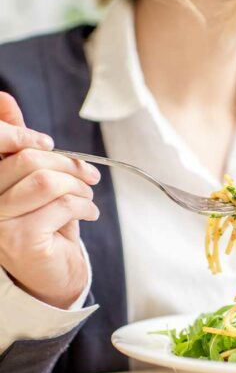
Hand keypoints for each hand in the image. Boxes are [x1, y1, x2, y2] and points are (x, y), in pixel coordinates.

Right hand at [0, 92, 100, 308]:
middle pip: (29, 160)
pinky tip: (90, 215)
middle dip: (69, 165)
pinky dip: (84, 207)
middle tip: (90, 178)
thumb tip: (3, 97)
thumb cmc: (46, 225)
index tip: (52, 144)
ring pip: (48, 182)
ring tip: (89, 200)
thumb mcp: (35, 182)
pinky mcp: (20, 240)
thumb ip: (21, 145)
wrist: (53, 275)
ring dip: (79, 188)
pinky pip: (61, 207)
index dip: (23, 134)